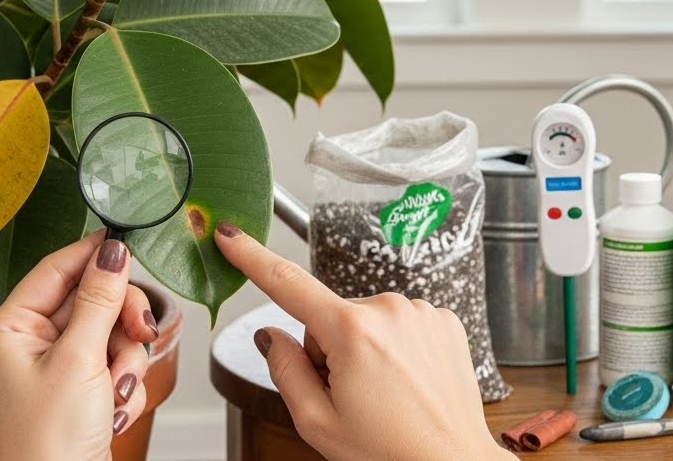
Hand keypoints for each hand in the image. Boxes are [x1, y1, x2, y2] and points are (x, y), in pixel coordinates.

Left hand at [0, 230, 159, 460]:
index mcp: (11, 330)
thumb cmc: (48, 444)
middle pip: (91, 300)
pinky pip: (116, 363)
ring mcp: (57, 369)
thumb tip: (112, 251)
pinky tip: (115, 411)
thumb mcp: (78, 361)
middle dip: (119, 322)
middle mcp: (30, 345)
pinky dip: (124, 385)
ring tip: (117, 389)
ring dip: (125, 360)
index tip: (126, 245)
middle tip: (140, 331)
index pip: (55, 270)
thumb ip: (99, 300)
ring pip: (111, 332)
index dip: (92, 255)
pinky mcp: (81, 391)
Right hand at [215, 222, 513, 460]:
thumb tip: (272, 335)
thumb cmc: (391, 453)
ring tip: (385, 394)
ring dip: (365, 348)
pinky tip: (407, 381)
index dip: (251, 256)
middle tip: (350, 395)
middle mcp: (388, 309)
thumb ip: (286, 371)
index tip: (228, 234)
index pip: (287, 283)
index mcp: (352, 332)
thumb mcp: (318, 422)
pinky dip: (396, 347)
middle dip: (329, 349)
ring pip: (366, 319)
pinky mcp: (444, 319)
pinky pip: (399, 323)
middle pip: (330, 316)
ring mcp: (420, 311)